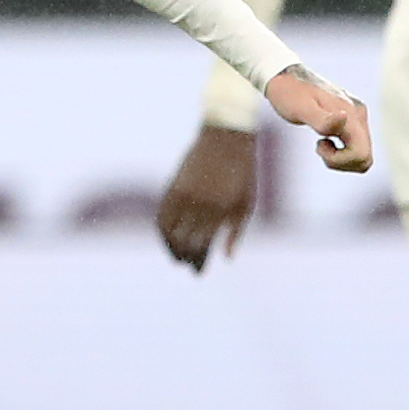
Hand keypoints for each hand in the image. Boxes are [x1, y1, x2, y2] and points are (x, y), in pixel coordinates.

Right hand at [154, 124, 256, 271]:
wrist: (226, 137)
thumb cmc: (242, 172)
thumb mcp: (247, 202)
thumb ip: (236, 232)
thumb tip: (226, 258)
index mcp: (222, 210)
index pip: (203, 245)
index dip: (199, 261)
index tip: (198, 271)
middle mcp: (201, 204)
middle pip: (185, 241)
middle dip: (185, 258)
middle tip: (188, 267)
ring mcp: (185, 194)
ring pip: (169, 231)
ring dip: (170, 247)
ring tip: (176, 257)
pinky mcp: (173, 185)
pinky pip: (162, 214)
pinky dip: (161, 230)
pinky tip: (167, 237)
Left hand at [267, 65, 371, 173]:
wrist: (284, 78)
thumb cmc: (288, 93)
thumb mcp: (301, 109)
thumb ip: (322, 119)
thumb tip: (344, 118)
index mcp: (350, 115)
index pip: (360, 154)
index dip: (340, 160)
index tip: (318, 145)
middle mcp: (359, 116)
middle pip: (365, 158)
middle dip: (340, 162)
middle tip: (319, 146)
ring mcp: (356, 119)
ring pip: (362, 155)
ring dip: (340, 159)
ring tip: (321, 143)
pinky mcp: (351, 122)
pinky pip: (355, 148)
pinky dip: (340, 153)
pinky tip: (324, 141)